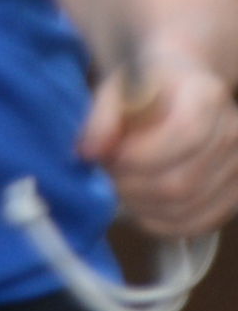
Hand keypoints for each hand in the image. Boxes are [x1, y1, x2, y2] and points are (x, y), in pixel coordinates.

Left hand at [84, 43, 237, 240]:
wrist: (178, 89)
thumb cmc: (142, 86)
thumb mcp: (115, 87)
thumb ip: (101, 118)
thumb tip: (88, 153)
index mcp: (206, 97)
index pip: (185, 134)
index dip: (140, 155)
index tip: (104, 157)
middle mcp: (232, 133)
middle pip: (181, 180)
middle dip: (131, 185)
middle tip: (103, 175)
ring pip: (186, 206)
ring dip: (140, 205)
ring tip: (117, 186)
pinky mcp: (233, 195)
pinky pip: (198, 223)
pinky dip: (160, 222)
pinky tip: (137, 207)